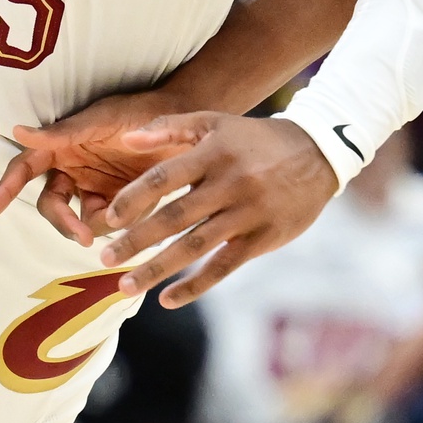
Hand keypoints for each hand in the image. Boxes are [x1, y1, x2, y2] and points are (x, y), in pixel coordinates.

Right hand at [0, 91, 183, 245]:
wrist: (186, 124)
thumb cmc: (138, 111)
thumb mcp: (101, 119)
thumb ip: (61, 132)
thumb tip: (17, 131)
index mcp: (61, 146)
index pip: (24, 169)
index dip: (4, 189)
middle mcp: (73, 170)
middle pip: (51, 205)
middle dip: (63, 222)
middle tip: (83, 236)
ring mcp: (95, 188)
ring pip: (79, 220)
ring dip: (97, 223)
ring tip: (128, 211)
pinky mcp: (118, 203)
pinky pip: (109, 223)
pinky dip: (122, 222)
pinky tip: (144, 207)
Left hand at [93, 113, 338, 306]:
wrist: (317, 154)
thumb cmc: (255, 139)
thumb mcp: (216, 122)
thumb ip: (170, 128)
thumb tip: (126, 139)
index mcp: (213, 153)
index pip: (163, 178)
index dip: (133, 199)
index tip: (110, 220)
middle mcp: (229, 183)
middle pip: (174, 217)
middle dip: (136, 242)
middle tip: (105, 261)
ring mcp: (247, 213)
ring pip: (195, 247)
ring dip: (158, 270)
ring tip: (126, 288)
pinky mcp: (263, 238)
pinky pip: (224, 266)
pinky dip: (195, 286)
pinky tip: (168, 299)